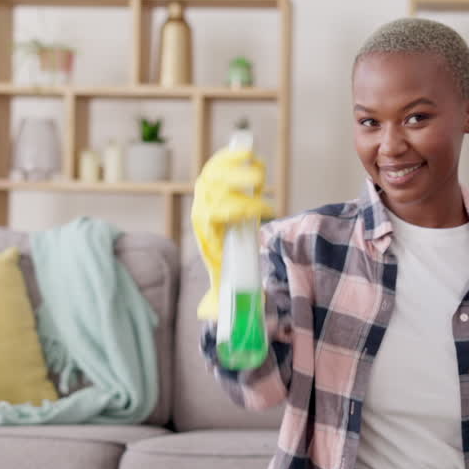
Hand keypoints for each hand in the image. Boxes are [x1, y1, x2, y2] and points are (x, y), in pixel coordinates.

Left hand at [190, 147, 273, 320]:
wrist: (213, 243)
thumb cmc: (224, 264)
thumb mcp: (223, 282)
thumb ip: (220, 300)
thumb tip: (211, 316)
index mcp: (204, 230)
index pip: (219, 214)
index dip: (244, 208)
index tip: (268, 212)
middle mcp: (200, 207)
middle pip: (217, 191)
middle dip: (243, 187)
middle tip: (266, 195)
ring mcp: (204, 190)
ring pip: (218, 173)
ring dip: (239, 169)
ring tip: (260, 170)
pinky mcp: (211, 178)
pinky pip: (218, 163)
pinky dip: (231, 156)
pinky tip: (247, 151)